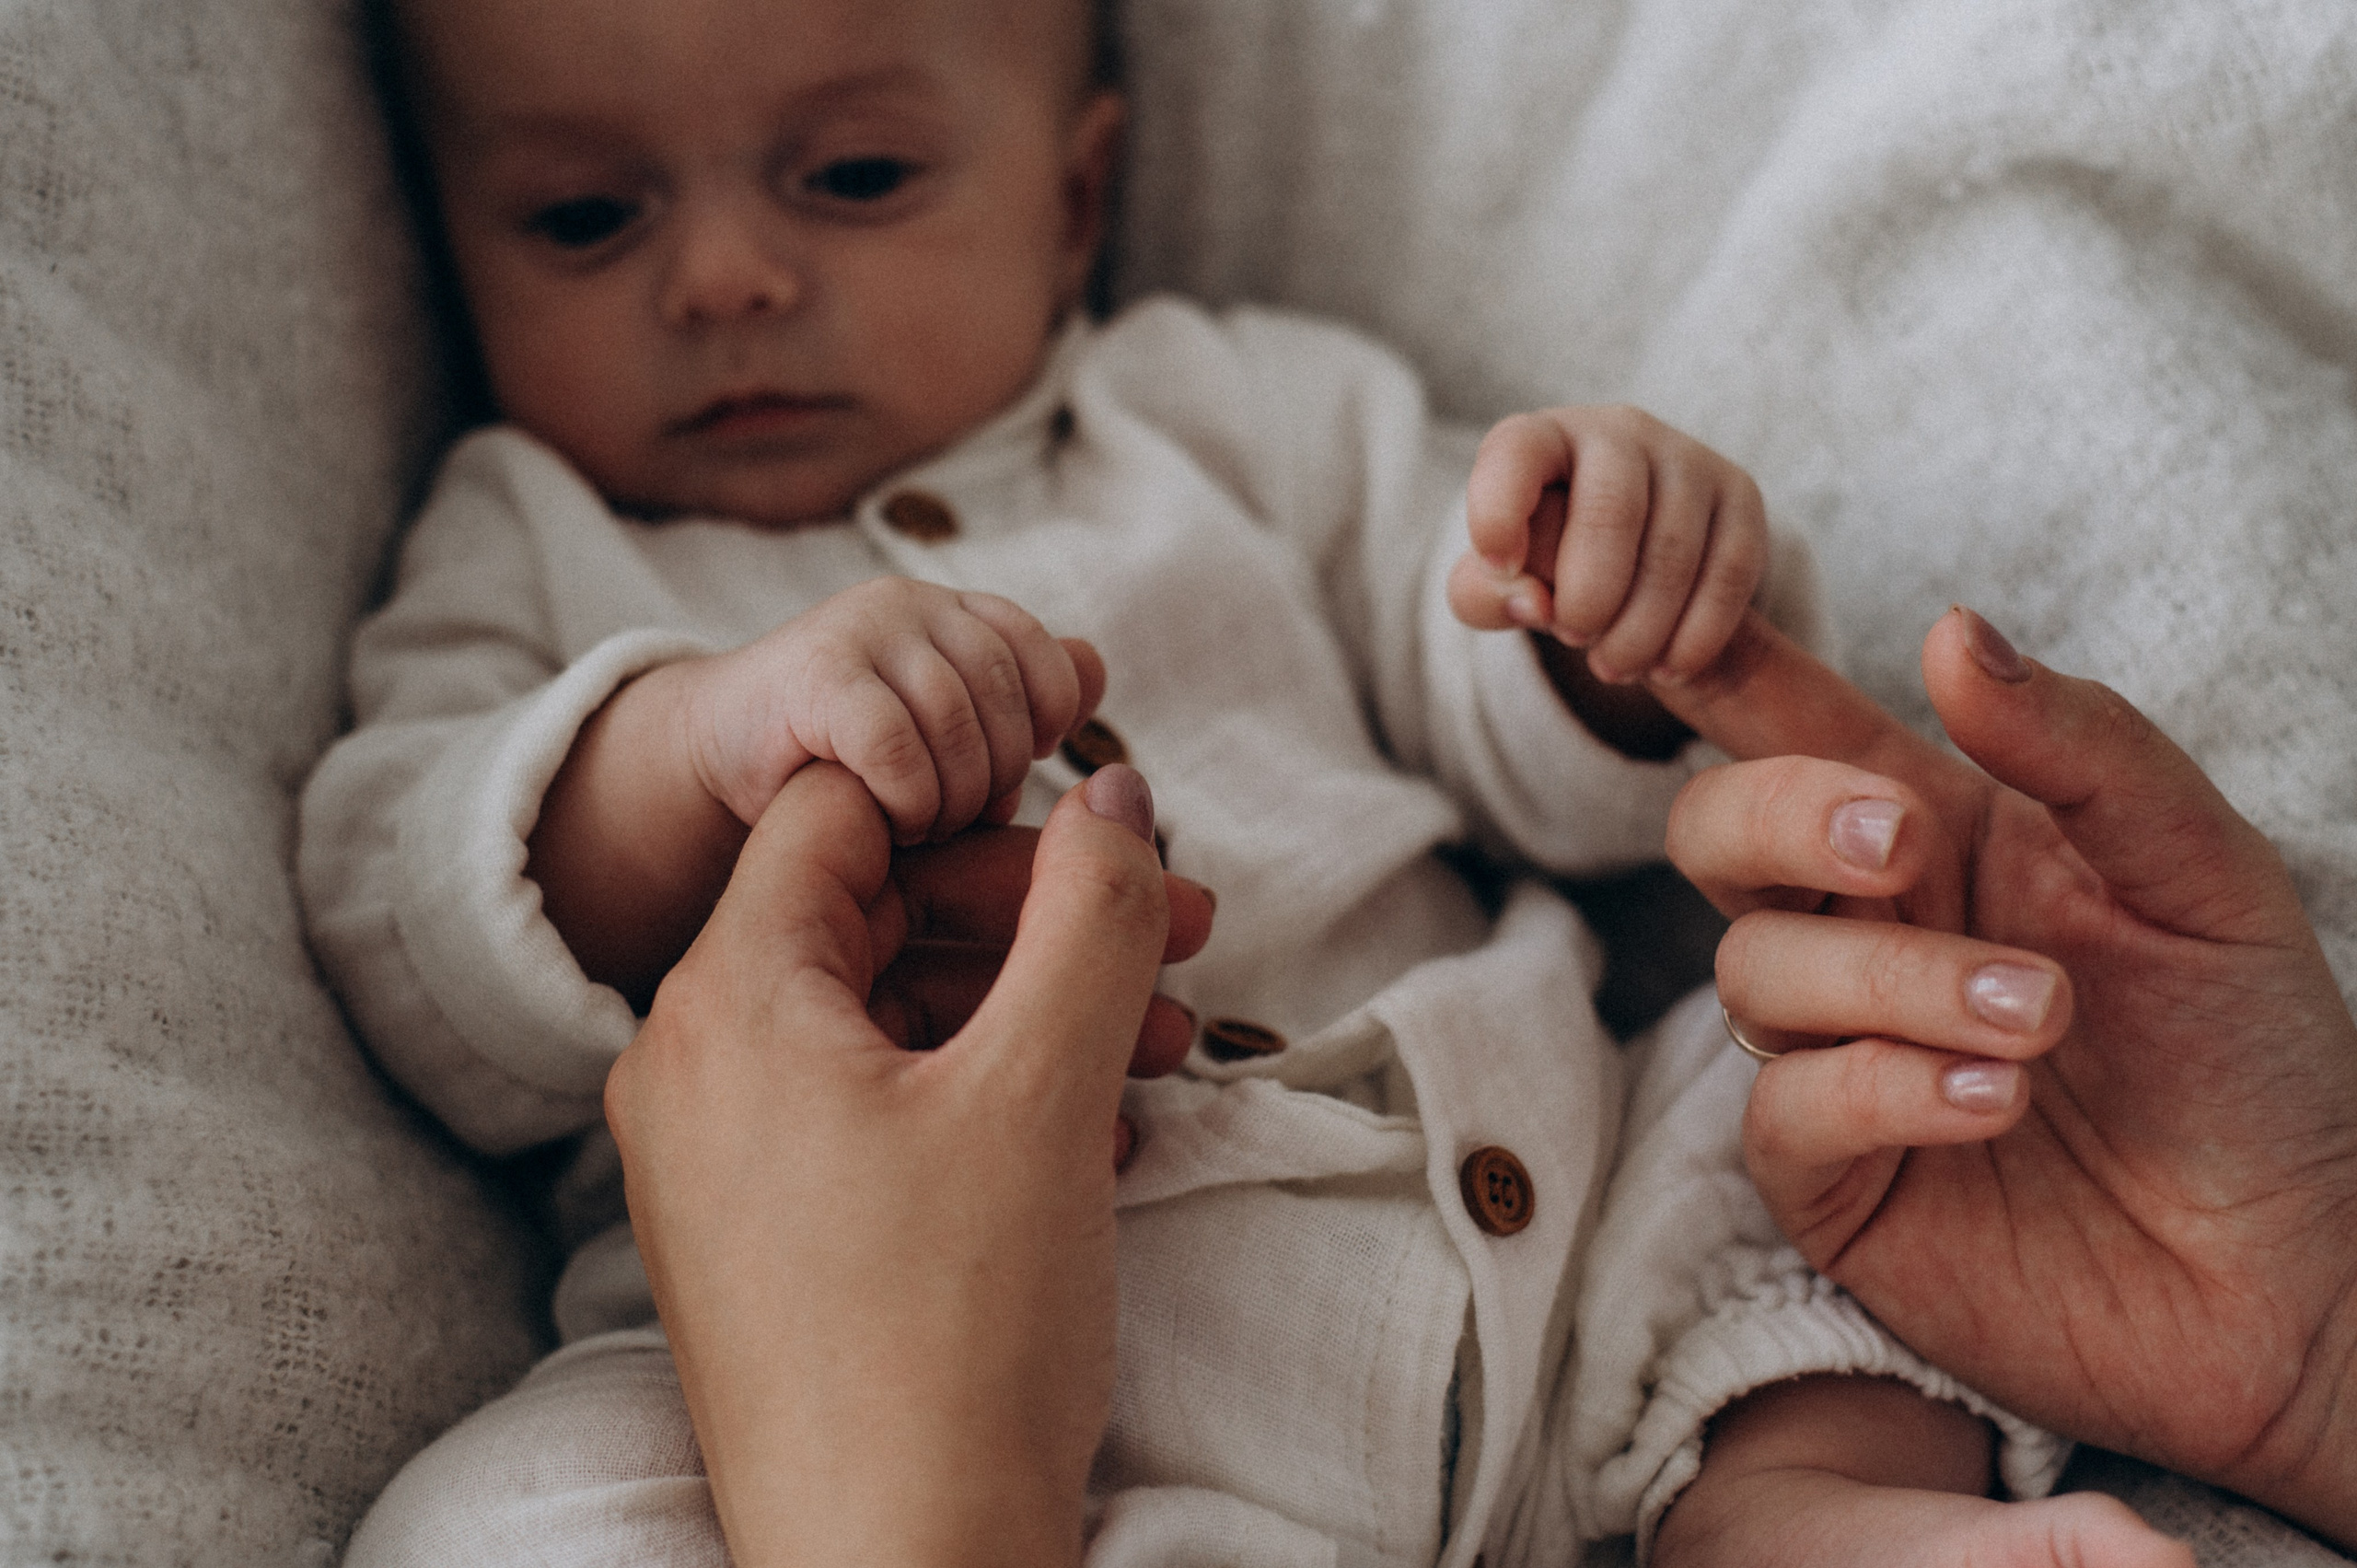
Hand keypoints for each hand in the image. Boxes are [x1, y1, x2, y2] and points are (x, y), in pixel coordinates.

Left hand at [604, 762, 1211, 1567]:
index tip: (1097, 834)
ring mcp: (722, 1162)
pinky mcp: (766, 1239)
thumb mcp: (1043, 1088)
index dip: (982, 803)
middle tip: (1179, 932)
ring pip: (894, 1025)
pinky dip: (990, 1100)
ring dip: (1036, 1013)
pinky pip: (879, 1116)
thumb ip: (1087, 912)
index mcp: (728, 1001)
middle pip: (877, 918)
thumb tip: (1109, 796)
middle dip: (1041, 918)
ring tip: (1165, 1045)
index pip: (841, 813)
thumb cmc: (955, 1334)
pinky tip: (1104, 1135)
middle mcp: (694, 1069)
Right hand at [685, 576, 1095, 842]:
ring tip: (920, 826)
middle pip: (1004, 695)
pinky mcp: (814, 676)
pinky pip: (898, 747)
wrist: (722, 758)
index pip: (1043, 654)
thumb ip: (1018, 700)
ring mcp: (859, 631)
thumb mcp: (942, 730)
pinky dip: (908, 801)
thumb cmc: (846, 758)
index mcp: (951, 610)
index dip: (1046, 719)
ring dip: (950, 799)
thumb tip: (1095, 669)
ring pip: (957, 725)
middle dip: (994, 776)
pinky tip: (889, 821)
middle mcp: (909, 603)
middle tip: (956, 819)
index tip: (1014, 767)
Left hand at [1448, 406, 1767, 683]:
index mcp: (1543, 438)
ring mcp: (1687, 459)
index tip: (1500, 566)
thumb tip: (1535, 604)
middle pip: (1609, 512)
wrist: (1627, 564)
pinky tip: (1666, 667)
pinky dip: (1695, 636)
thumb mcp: (1494, 582)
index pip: (1516, 454)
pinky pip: (1730, 573)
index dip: (1498, 513)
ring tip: (1614, 667)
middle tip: (1572, 636)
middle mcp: (1618, 432)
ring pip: (1673, 553)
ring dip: (1640, 631)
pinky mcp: (1739, 496)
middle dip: (1588, 596)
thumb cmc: (1543, 562)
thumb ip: (1483, 594)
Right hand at [1654, 607, 2356, 1544]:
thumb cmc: (2256, 1058)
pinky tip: (1993, 1102)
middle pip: (1713, 829)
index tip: (1669, 629)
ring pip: (1755, 969)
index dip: (1715, 670)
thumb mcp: (2204, 875)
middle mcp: (1864, 933)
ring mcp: (1836, 1054)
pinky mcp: (1831, 1180)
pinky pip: (1787, 1107)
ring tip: (2039, 1022)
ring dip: (1895, 981)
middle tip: (1902, 844)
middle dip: (1783, 815)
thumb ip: (2083, 748)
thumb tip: (1950, 629)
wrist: (2295, 1269)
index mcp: (1936, 834)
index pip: (1789, 725)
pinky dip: (1882, 1089)